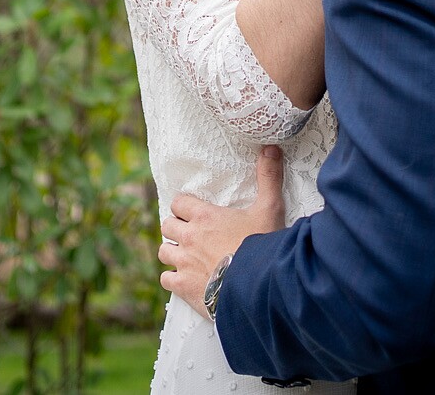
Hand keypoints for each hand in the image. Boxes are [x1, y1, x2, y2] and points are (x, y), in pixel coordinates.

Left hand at [159, 145, 285, 315]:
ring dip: (173, 252)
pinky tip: (185, 280)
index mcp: (205, 216)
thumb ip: (268, 178)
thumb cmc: (263, 245)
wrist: (258, 285)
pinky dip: (173, 279)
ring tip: (186, 256)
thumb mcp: (270, 208)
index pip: (179, 202)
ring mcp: (183, 262)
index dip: (185, 207)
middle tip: (191, 233)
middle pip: (167, 225)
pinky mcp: (183, 287)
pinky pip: (165, 279)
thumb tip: (271, 148)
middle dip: (176, 227)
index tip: (194, 212)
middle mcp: (189, 237)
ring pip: (163, 251)